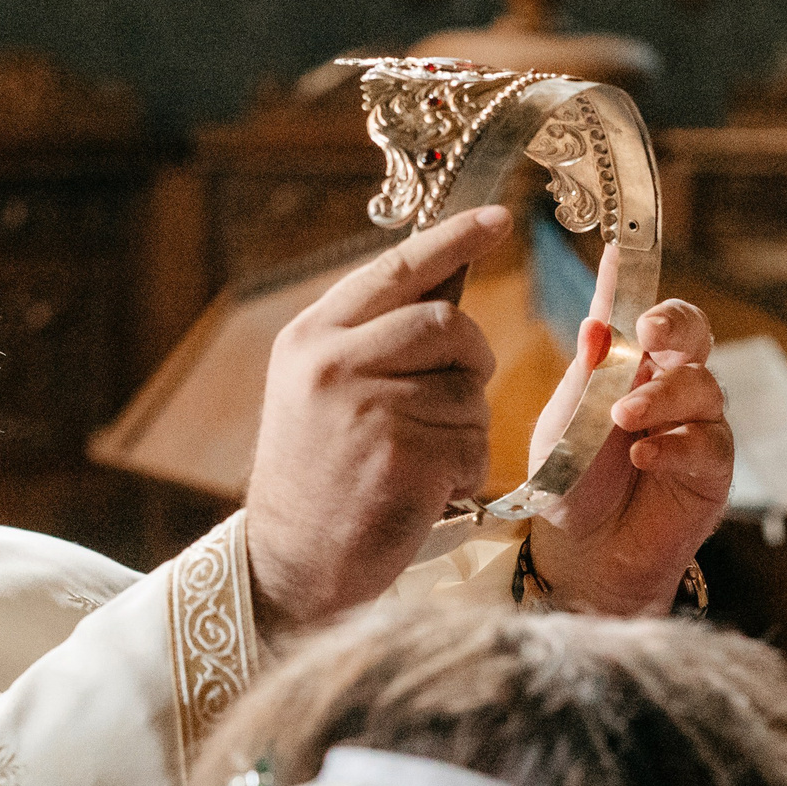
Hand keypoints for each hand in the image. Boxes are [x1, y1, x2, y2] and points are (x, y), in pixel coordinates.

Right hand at [246, 207, 507, 631]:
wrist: (289, 565)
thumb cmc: (315, 479)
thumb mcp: (316, 393)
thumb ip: (367, 340)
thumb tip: (445, 289)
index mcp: (310, 340)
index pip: (394, 271)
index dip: (453, 240)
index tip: (497, 220)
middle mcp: (333, 366)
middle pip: (448, 325)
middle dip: (470, 360)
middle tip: (453, 397)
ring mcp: (368, 410)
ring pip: (468, 390)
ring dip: (463, 429)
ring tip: (417, 461)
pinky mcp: (404, 458)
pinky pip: (473, 443)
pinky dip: (464, 472)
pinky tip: (425, 492)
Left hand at [527, 243, 734, 615]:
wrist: (579, 552)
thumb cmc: (569, 481)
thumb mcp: (564, 419)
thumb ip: (586, 372)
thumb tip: (596, 318)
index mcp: (633, 364)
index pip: (650, 313)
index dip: (641, 285)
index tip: (621, 256)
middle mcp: (671, 386)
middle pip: (696, 333)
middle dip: (675, 326)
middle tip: (645, 335)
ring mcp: (696, 426)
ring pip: (703, 387)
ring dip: (662, 396)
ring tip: (625, 417)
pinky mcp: (712, 471)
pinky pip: (708, 443)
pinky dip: (675, 445)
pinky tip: (643, 456)